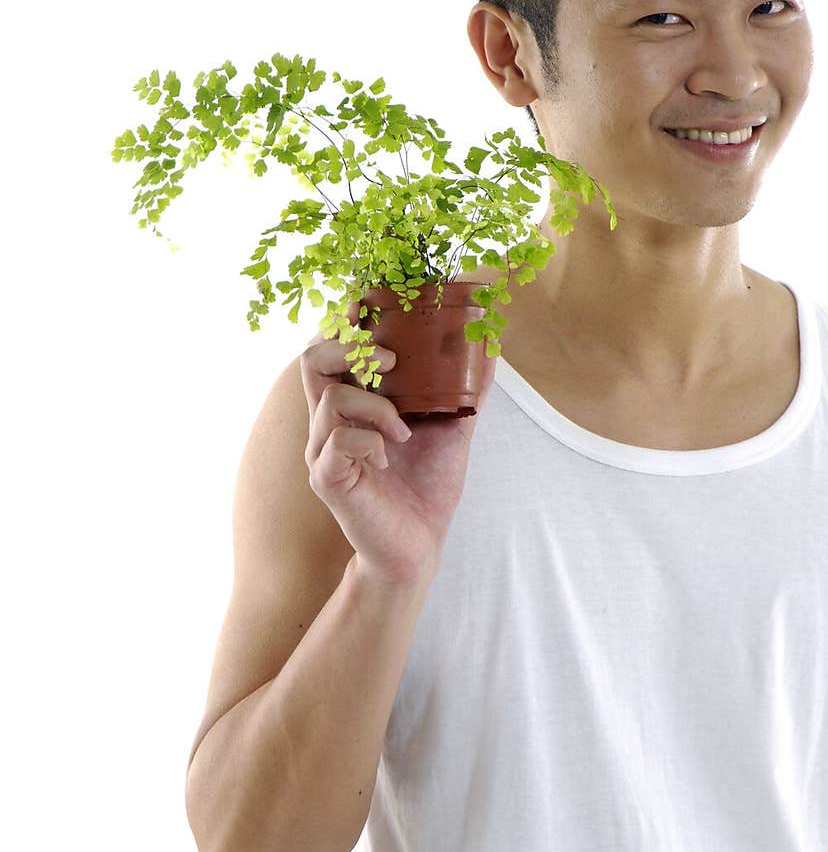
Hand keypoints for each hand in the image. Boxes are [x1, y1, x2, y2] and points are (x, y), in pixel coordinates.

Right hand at [300, 320, 495, 586]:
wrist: (418, 547)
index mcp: (352, 404)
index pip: (330, 348)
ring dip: (377, 404)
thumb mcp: (451, 428)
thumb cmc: (426, 487)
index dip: (344, 321)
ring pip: (331, 399)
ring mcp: (323, 450)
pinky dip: (372, 438)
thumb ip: (465, 388)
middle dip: (351, 346)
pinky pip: (340, 441)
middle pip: (312, 360)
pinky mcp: (327, 478)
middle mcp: (329, 422)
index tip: (372, 304)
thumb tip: (491, 344)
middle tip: (393, 358)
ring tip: (404, 427)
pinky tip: (390, 454)